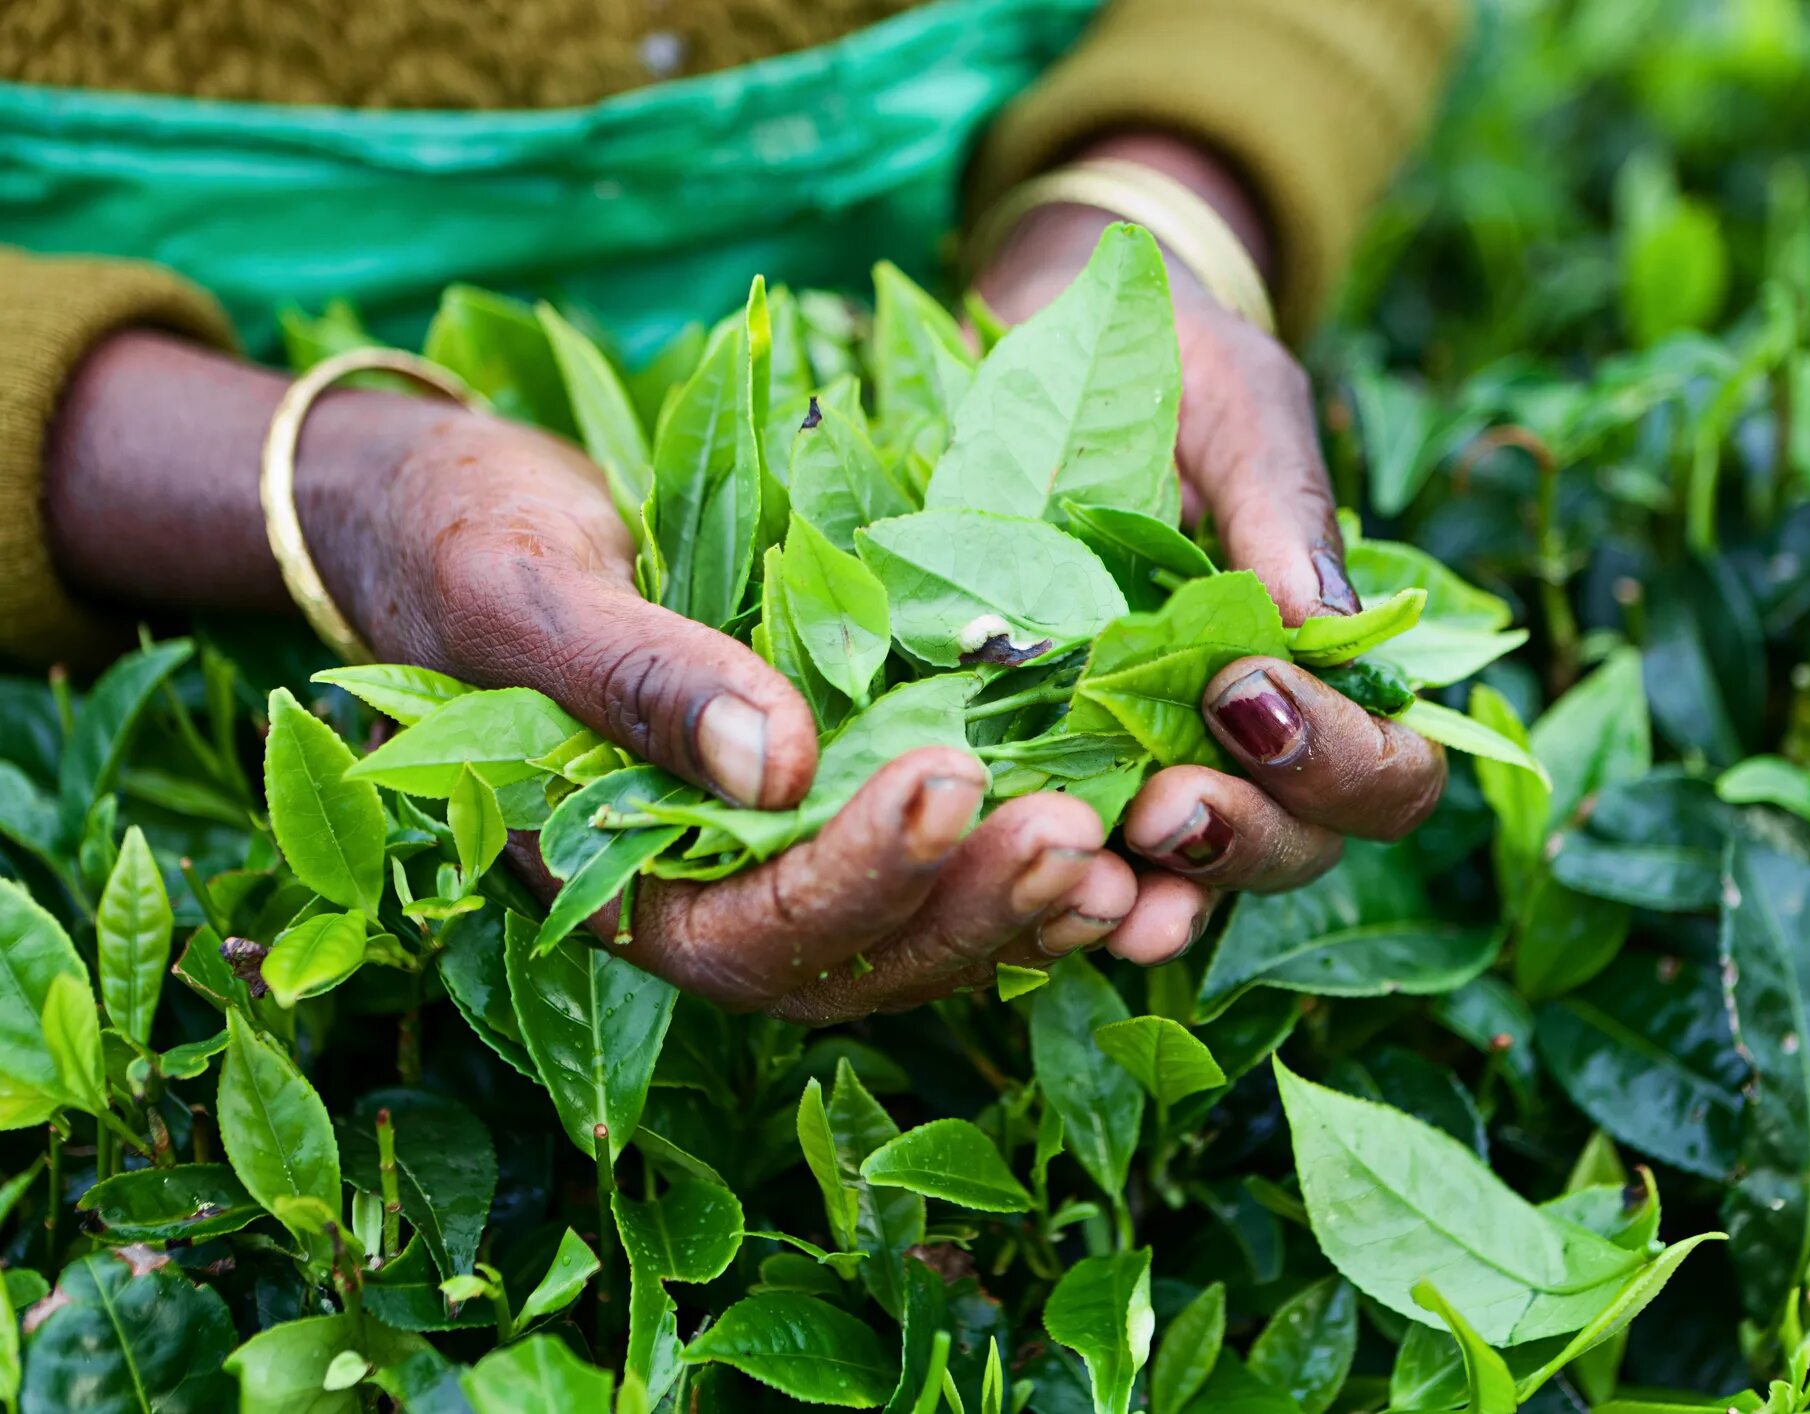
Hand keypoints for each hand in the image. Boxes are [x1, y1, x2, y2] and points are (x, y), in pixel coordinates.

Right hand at [48, 332, 1205, 1018]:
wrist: (453, 509)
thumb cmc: (459, 540)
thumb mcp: (519, 589)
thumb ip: (630, 680)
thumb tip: (772, 766)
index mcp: (612, 876)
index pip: (747, 925)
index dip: (856, 872)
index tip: (949, 779)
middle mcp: (705, 892)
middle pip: (854, 959)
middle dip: (969, 907)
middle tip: (1079, 836)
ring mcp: (775, 855)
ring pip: (912, 934)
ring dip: (1016, 906)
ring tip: (1122, 846)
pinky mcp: (831, 798)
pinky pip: (934, 865)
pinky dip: (1017, 862)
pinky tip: (1114, 830)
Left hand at [974, 136, 1448, 936]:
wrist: (1049, 336)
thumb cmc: (1177, 363)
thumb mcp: (1241, 408)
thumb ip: (1282, 508)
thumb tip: (1319, 623)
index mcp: (1324, 661)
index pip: (1385, 772)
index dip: (1341, 764)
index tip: (1249, 695)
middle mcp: (1248, 736)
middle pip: (1295, 849)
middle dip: (1243, 837)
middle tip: (1167, 802)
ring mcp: (1149, 759)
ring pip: (1192, 879)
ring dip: (1158, 887)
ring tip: (1104, 855)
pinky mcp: (1048, 759)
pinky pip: (1077, 855)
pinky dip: (1070, 885)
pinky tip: (1043, 881)